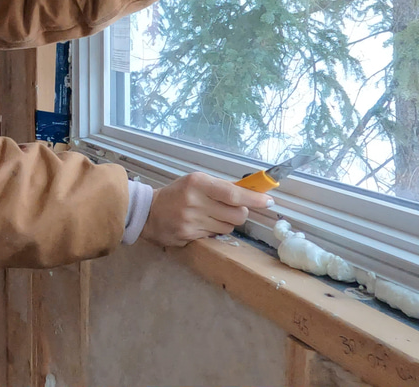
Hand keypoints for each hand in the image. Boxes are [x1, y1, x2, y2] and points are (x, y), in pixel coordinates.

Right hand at [140, 172, 272, 247]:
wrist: (149, 212)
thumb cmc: (177, 194)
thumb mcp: (196, 182)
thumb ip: (221, 187)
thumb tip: (252, 191)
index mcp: (198, 183)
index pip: (233, 193)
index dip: (254, 198)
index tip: (268, 201)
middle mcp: (195, 201)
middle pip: (237, 214)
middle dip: (241, 212)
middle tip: (232, 209)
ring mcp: (191, 221)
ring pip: (228, 227)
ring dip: (226, 222)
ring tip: (211, 216)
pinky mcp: (189, 235)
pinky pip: (215, 235)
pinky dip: (213, 230)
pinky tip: (201, 224)